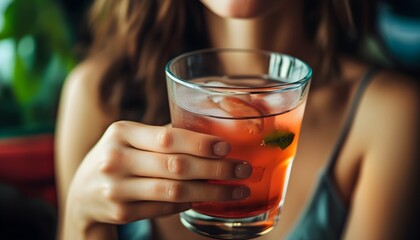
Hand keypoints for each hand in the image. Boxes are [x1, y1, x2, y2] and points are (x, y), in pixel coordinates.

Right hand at [64, 121, 251, 234]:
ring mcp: (117, 188)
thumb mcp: (129, 139)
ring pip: (174, 190)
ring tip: (236, 190)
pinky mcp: (121, 211)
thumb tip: (209, 134)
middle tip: (243, 169)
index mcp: (121, 132)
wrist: (82, 194)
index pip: (167, 137)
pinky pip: (165, 207)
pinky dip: (189, 202)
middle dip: (216, 169)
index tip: (227, 147)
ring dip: (210, 191)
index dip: (200, 143)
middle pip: (176, 165)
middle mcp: (116, 158)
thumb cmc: (116, 158)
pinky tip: (205, 198)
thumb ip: (161, 136)